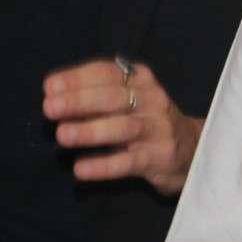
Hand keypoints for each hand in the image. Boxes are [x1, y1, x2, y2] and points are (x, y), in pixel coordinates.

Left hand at [42, 58, 203, 195]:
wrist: (193, 148)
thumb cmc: (146, 120)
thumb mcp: (129, 100)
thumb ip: (95, 97)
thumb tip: (53, 97)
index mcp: (141, 80)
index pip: (108, 72)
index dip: (79, 78)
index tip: (49, 86)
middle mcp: (152, 100)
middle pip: (115, 97)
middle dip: (81, 101)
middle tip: (50, 108)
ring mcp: (158, 129)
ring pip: (124, 127)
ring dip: (91, 130)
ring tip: (62, 135)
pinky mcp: (160, 157)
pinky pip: (129, 162)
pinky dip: (104, 166)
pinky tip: (81, 169)